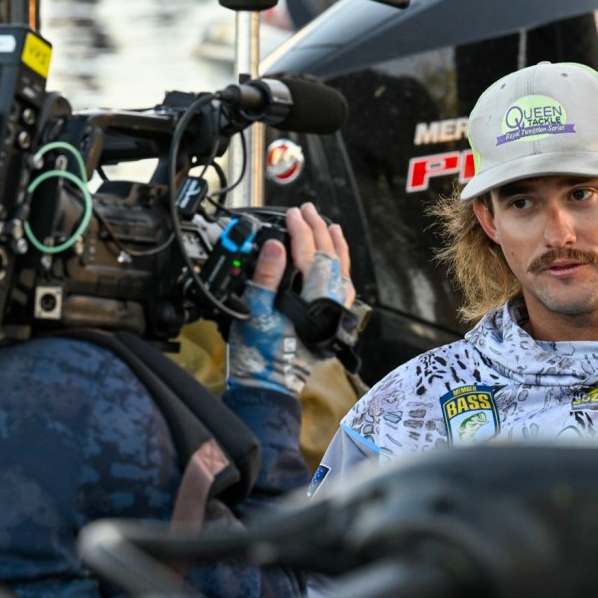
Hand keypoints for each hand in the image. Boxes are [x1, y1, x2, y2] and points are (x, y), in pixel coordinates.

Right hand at [227, 203, 354, 395]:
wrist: (268, 387)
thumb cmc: (259, 355)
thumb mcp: (254, 312)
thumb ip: (266, 277)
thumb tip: (276, 245)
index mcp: (310, 300)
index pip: (310, 254)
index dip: (300, 230)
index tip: (292, 213)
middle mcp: (328, 305)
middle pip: (330, 258)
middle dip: (319, 230)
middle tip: (308, 210)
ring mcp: (333, 314)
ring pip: (342, 271)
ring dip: (336, 246)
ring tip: (331, 226)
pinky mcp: (331, 323)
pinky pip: (343, 288)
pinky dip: (341, 269)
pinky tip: (337, 263)